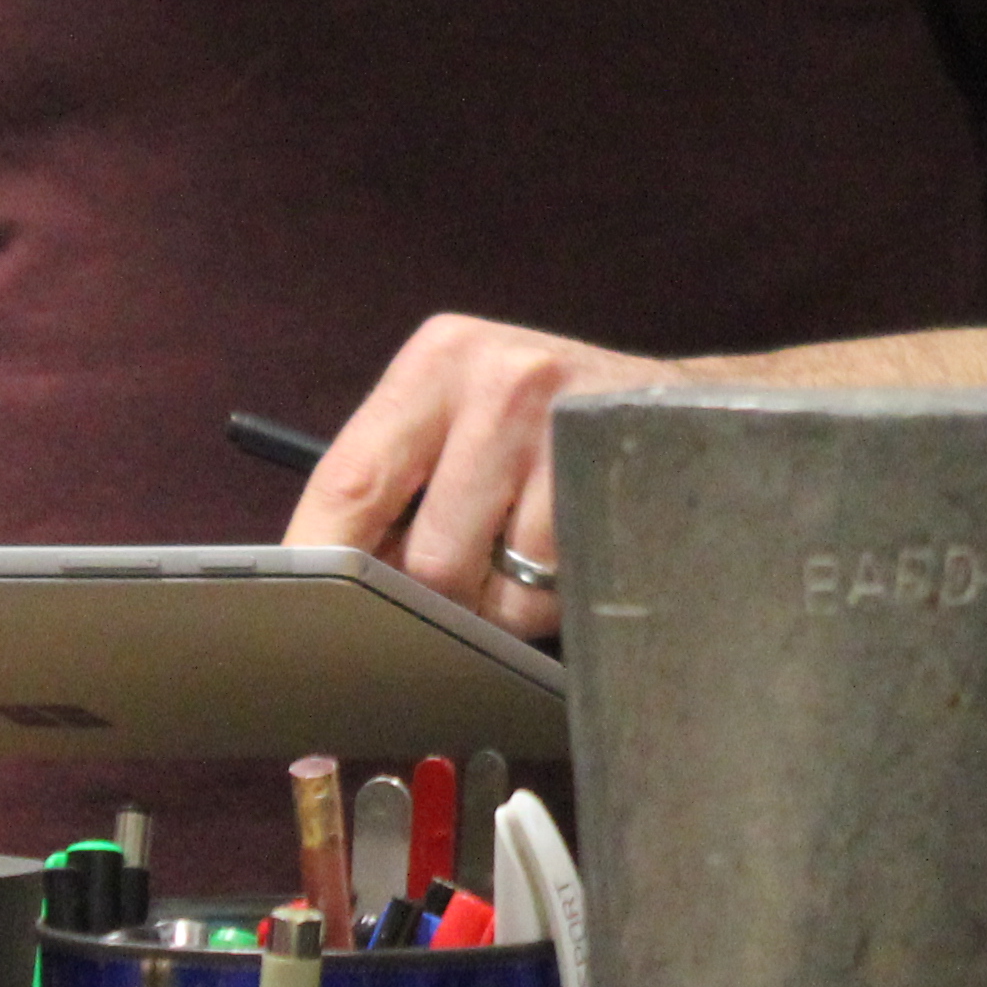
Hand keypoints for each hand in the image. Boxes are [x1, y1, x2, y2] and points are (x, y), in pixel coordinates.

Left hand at [284, 313, 675, 640]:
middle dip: (435, 598)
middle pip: (426, 556)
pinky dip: (553, 597)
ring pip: (495, 586)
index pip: (348, 481)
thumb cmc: (544, 431)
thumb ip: (394, 489)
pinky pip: (555, 590)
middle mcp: (499, 380)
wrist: (684, 410)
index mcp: (436, 362)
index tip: (302, 624)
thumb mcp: (461, 423)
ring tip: (527, 555)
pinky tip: (569, 551)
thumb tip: (323, 593)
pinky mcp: (619, 483)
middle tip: (459, 582)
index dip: (319, 566)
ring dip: (502, 601)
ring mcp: (567, 430)